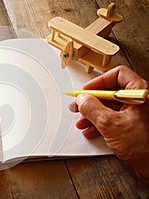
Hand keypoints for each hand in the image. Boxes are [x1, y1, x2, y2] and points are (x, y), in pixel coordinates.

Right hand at [70, 65, 148, 184]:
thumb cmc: (144, 146)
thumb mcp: (110, 124)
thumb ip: (92, 108)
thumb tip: (82, 99)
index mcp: (139, 93)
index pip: (117, 75)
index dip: (99, 82)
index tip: (86, 90)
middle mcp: (139, 100)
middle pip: (111, 92)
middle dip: (92, 101)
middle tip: (79, 106)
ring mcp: (137, 113)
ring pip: (110, 107)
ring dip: (93, 114)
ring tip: (81, 122)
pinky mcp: (133, 125)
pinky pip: (114, 118)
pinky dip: (101, 123)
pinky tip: (91, 130)